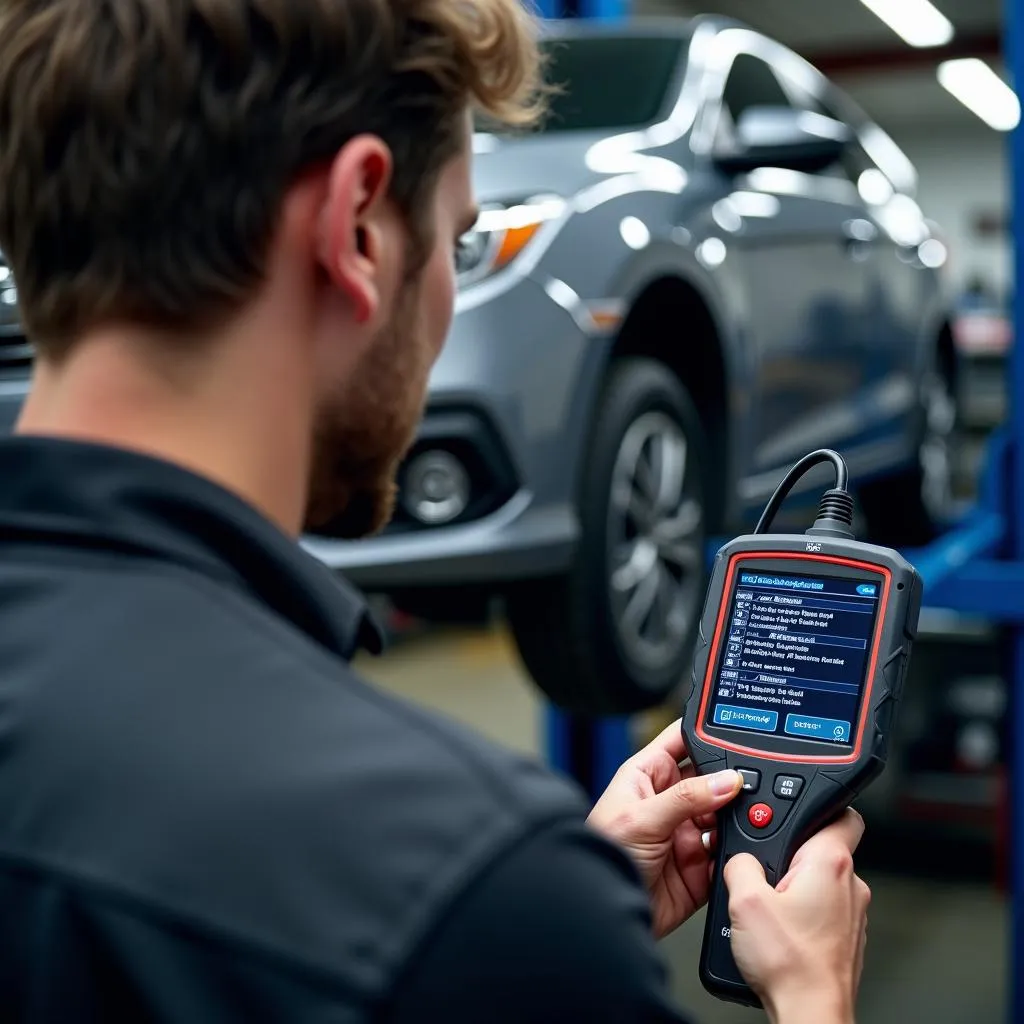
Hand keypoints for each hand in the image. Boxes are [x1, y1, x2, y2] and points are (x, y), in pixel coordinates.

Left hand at [587, 720, 742, 937]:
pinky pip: (728, 853)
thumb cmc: (602, 854)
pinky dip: (738, 851)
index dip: (705, 732)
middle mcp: (669, 802)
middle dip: (731, 780)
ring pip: (725, 816)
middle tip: (750, 782)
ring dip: (737, 817)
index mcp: (648, 776)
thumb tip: (727, 781)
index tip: (735, 729)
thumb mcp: (641, 818)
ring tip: (751, 816)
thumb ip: (686, 798)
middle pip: (712, 779)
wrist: (605, 911)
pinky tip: (742, 847)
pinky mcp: (699, 867)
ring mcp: (686, 834)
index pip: (682, 742)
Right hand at [724, 809, 869, 1023]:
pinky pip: (822, 910)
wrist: (809, 1015)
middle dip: (791, 852)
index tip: (796, 808)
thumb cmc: (789, 964)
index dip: (817, 803)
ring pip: (820, 881)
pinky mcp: (846, 939)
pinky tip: (779, 931)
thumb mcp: (744, 899)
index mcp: (830, 863)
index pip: (841, 811)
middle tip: (763, 869)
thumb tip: (739, 856)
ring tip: (766, 908)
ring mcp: (852, 915)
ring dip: (794, 886)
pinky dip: (801, 913)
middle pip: (821, 847)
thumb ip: (739, 861)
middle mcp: (850, 885)